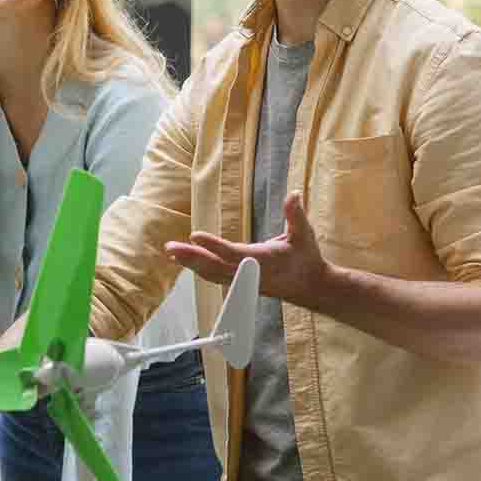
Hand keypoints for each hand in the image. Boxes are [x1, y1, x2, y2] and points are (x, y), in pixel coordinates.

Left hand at [166, 190, 331, 308]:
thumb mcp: (304, 234)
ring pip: (211, 273)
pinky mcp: (240, 282)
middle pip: (215, 265)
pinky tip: (185, 260)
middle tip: (171, 247)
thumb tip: (294, 194)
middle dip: (192, 257)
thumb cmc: (306, 258)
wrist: (310, 286)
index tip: (195, 236)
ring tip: (171, 251)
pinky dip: (198, 268)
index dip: (214, 245)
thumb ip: (296, 214)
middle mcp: (249, 272)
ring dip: (190, 262)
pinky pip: (214, 276)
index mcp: (263, 260)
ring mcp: (243, 280)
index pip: (234, 252)